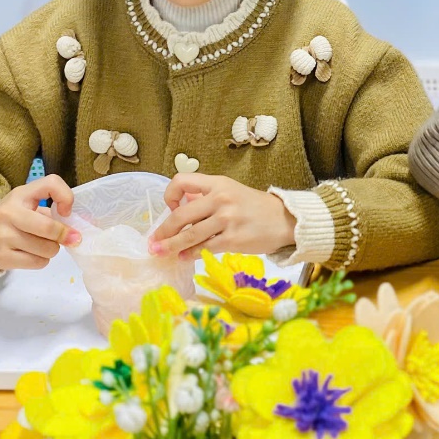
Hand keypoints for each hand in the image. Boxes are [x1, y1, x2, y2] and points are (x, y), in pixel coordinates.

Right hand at [0, 175, 79, 271]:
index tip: (65, 212)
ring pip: (47, 249)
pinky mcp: (1, 258)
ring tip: (41, 244)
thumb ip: (52, 207)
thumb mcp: (26, 202)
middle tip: (68, 238)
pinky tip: (31, 253)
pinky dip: (41, 260)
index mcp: (19, 195)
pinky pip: (38, 263)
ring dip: (51, 249)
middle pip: (50, 228)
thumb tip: (80, 226)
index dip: (67, 198)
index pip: (51, 184)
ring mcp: (3, 237)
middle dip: (64, 235)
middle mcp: (8, 214)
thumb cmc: (9, 217)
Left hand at [150, 175, 296, 259]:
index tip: (171, 207)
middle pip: (180, 215)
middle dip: (163, 231)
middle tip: (154, 241)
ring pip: (189, 235)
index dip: (170, 195)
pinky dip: (190, 254)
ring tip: (161, 252)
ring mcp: (226, 219)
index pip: (181, 181)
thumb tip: (180, 210)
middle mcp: (220, 198)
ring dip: (171, 246)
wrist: (285, 220)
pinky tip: (185, 257)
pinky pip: (204, 248)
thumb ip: (207, 198)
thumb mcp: (231, 192)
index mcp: (217, 184)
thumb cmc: (255, 207)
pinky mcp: (232, 239)